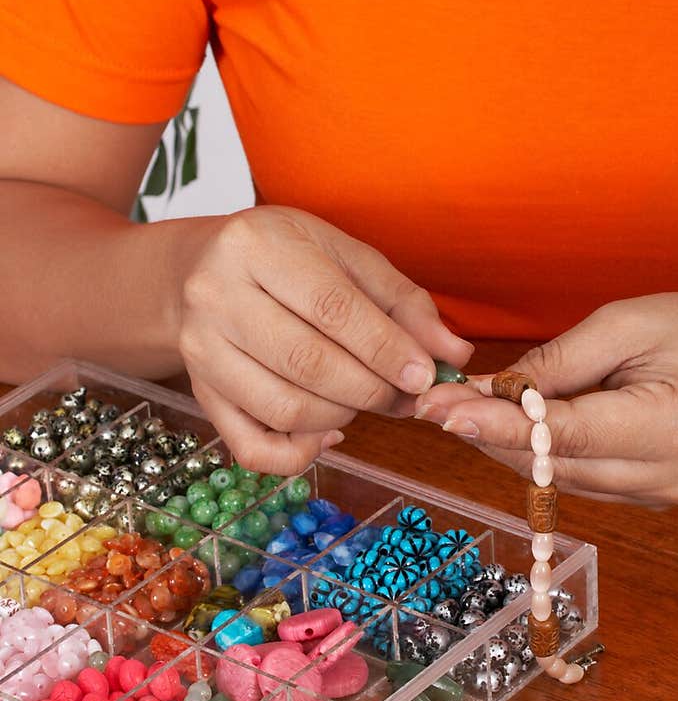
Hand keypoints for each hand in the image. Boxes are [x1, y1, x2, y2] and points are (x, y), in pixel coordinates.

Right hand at [176, 206, 472, 472]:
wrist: (200, 271)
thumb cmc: (286, 258)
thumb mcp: (345, 256)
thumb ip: (402, 302)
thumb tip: (454, 354)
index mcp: (257, 246)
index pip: (330, 308)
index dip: (385, 348)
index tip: (425, 374)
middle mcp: (215, 296)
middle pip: (307, 362)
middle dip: (372, 388)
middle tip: (406, 395)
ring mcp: (200, 350)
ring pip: (285, 408)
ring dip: (344, 415)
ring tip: (369, 399)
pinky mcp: (199, 395)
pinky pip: (253, 447)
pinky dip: (301, 454)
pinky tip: (330, 432)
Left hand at [413, 293, 677, 506]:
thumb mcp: (633, 323)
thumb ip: (561, 362)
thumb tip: (490, 390)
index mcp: (669, 428)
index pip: (562, 435)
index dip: (493, 426)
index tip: (439, 411)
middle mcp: (665, 478)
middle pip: (550, 466)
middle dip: (486, 433)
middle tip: (433, 399)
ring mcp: (660, 498)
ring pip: (557, 479)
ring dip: (506, 444)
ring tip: (462, 406)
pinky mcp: (652, 500)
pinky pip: (579, 480)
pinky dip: (540, 453)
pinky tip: (512, 423)